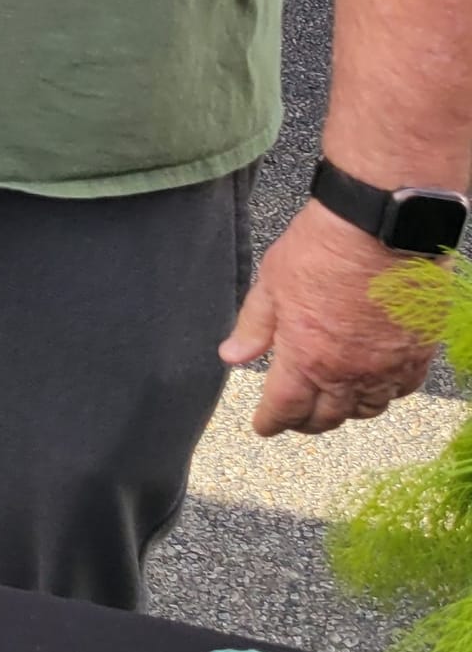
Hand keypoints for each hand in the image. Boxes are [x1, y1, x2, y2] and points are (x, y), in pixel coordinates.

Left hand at [221, 200, 436, 435]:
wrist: (382, 225)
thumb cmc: (323, 248)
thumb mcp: (272, 283)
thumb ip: (254, 326)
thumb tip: (232, 356)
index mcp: (307, 358)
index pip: (285, 408)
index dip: (271, 421)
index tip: (263, 426)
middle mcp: (350, 372)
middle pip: (326, 418)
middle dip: (305, 423)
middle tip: (294, 418)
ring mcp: (389, 366)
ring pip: (366, 409)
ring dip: (345, 411)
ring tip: (331, 404)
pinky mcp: (419, 352)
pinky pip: (403, 390)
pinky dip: (384, 394)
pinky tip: (374, 384)